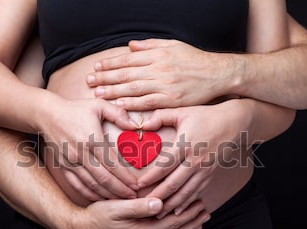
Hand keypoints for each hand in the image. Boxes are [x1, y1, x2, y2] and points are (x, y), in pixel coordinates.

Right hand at [39, 95, 138, 198]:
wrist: (47, 114)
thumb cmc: (75, 109)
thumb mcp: (99, 105)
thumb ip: (118, 114)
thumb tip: (136, 126)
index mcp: (92, 139)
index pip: (112, 164)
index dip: (126, 177)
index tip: (137, 185)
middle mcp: (81, 153)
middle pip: (104, 178)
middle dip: (120, 190)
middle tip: (133, 197)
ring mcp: (70, 162)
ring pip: (91, 184)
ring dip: (107, 194)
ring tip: (121, 200)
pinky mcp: (63, 166)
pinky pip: (77, 185)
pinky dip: (89, 194)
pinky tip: (100, 199)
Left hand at [87, 39, 233, 109]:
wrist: (217, 73)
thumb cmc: (195, 60)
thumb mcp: (174, 45)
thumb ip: (151, 45)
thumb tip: (130, 46)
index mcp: (158, 54)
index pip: (128, 58)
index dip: (110, 63)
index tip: (96, 68)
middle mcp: (160, 68)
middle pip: (127, 73)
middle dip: (105, 78)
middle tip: (89, 82)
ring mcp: (165, 84)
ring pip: (134, 88)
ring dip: (114, 91)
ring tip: (98, 94)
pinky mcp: (172, 99)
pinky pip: (148, 102)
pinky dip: (132, 104)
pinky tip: (119, 105)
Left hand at [138, 100, 251, 216]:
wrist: (234, 123)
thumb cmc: (205, 116)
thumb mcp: (182, 112)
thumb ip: (161, 116)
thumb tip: (143, 124)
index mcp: (185, 145)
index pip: (164, 166)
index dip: (150, 177)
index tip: (138, 186)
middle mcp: (195, 160)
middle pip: (173, 184)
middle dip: (158, 197)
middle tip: (143, 205)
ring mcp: (204, 169)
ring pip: (185, 193)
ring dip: (171, 205)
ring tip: (158, 214)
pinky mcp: (210, 175)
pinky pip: (196, 192)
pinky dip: (186, 203)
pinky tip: (177, 211)